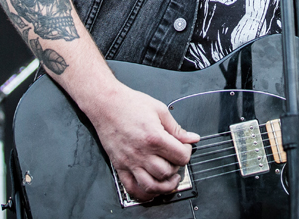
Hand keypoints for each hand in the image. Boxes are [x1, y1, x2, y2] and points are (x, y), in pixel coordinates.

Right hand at [86, 83, 200, 201]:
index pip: (180, 156)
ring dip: (164, 186)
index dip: (187, 152)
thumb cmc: (130, 104)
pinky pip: (132, 189)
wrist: (106, 104)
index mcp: (154, 137)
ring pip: (152, 186)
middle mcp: (142, 153)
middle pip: (167, 173)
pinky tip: (152, 189)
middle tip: (175, 159)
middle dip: (176, 167)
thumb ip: (176, 128)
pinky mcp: (119, 166)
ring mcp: (130, 162)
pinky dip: (144, 194)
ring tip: (169, 178)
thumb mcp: (159, 110)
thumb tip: (192, 138)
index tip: (184, 147)